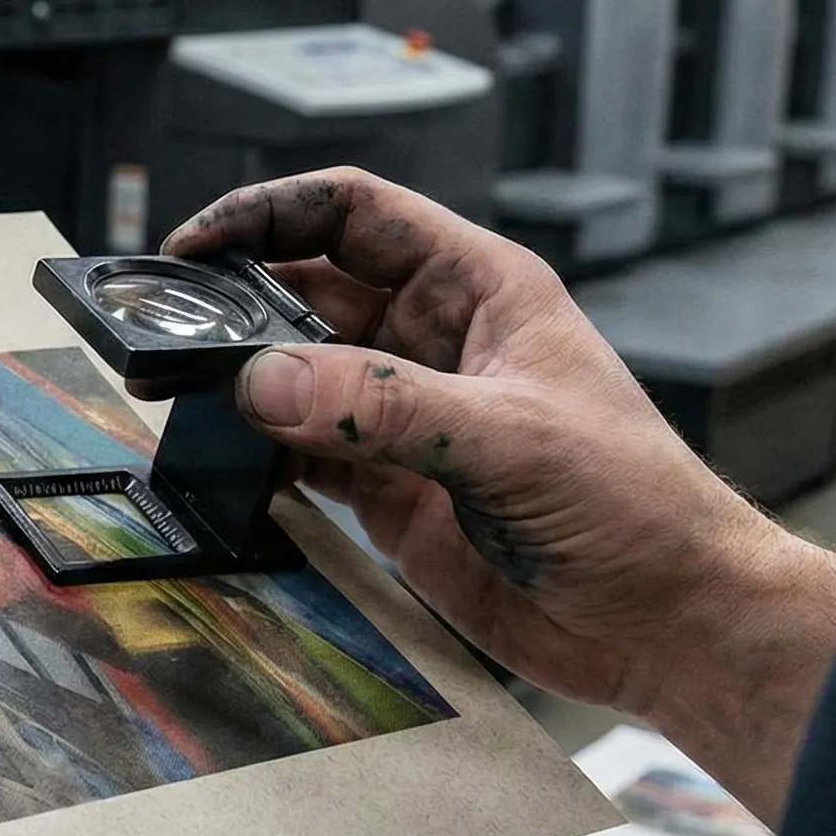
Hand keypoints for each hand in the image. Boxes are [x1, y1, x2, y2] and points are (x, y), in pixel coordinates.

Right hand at [162, 171, 835, 818]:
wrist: (668, 621)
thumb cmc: (637, 506)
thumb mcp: (509, 438)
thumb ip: (383, 409)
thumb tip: (264, 383)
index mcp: (478, 290)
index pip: (354, 213)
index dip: (271, 214)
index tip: (197, 244)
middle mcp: (434, 342)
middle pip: (306, 291)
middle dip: (235, 303)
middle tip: (167, 332)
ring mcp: (407, 418)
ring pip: (294, 375)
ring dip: (240, 385)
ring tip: (181, 399)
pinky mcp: (389, 491)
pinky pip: (300, 455)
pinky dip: (256, 457)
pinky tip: (228, 466)